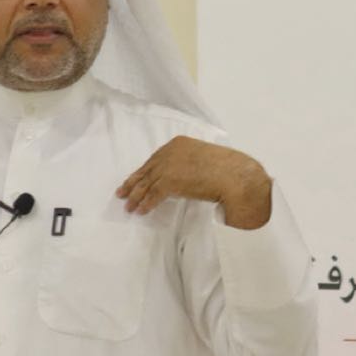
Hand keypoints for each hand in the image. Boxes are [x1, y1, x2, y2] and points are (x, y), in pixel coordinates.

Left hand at [116, 136, 271, 229]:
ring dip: (135, 196)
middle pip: (146, 170)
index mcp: (178, 144)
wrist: (233, 176)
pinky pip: (152, 195)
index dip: (144, 171)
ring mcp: (168, 167)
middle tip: (122, 192)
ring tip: (128, 206)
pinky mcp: (169, 182)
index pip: (155, 159)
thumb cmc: (226, 168)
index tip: (137, 179)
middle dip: (133, 182)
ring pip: (146, 183)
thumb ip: (190, 163)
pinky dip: (145, 204)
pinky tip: (140, 211)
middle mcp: (169, 152)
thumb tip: (185, 176)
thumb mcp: (205, 158)